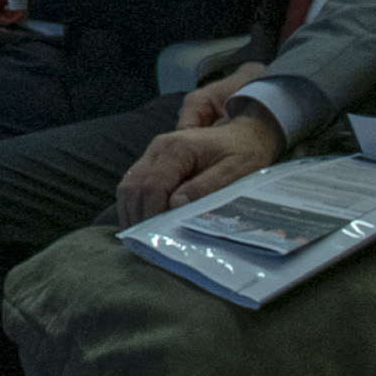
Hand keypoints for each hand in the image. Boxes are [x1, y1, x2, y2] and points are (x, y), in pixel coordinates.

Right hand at [119, 107, 287, 222]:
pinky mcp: (154, 162)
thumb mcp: (236, 170)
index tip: (158, 238)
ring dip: (130, 212)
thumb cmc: (245, 150)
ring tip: (139, 238)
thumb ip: (206, 187)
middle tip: (144, 244)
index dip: (152, 214)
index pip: (153, 186)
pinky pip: (134, 185)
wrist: (247, 131)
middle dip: (136, 217)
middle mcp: (158, 148)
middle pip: (133, 187)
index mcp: (177, 148)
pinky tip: (142, 224)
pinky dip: (134, 205)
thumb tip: (176, 204)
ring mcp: (153, 154)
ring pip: (128, 186)